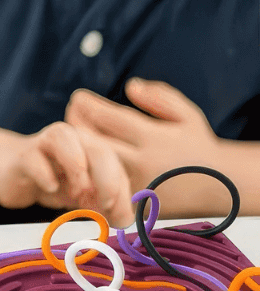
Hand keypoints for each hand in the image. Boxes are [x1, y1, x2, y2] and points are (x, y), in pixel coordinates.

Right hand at [0, 122, 133, 227]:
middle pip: (97, 149)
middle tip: (106, 205)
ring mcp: (44, 142)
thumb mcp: (83, 196)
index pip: (114, 162)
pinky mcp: (23, 155)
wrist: (11, 175)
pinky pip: (35, 158)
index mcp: (91, 145)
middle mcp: (71, 138)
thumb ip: (104, 205)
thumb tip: (125, 221)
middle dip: (107, 179)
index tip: (120, 216)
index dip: (121, 188)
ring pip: (65, 140)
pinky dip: (45, 174)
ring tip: (79, 194)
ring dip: (78, 169)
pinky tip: (51, 188)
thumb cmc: (52, 182)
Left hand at [66, 78, 219, 195]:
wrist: (218, 189)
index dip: (87, 104)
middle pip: (91, 141)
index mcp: (154, 139)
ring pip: (90, 165)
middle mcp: (141, 163)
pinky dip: (86, 171)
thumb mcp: (187, 115)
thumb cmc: (197, 146)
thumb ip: (160, 97)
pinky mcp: (130, 204)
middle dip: (75, 123)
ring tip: (74, 134)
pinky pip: (98, 186)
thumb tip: (130, 86)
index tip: (79, 97)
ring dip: (77, 147)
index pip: (108, 118)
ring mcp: (134, 186)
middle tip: (72, 113)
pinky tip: (82, 158)